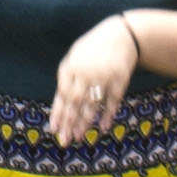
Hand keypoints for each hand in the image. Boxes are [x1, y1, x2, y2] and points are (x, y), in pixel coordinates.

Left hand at [47, 14, 141, 146]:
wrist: (121, 35)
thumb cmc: (93, 50)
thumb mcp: (75, 58)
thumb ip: (67, 79)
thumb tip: (60, 107)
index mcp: (71, 66)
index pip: (62, 94)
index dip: (58, 113)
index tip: (54, 130)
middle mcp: (85, 72)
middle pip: (75, 102)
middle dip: (69, 122)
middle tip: (65, 140)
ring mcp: (103, 76)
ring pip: (92, 104)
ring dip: (85, 122)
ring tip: (79, 137)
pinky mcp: (119, 79)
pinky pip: (112, 101)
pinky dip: (107, 115)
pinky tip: (102, 128)